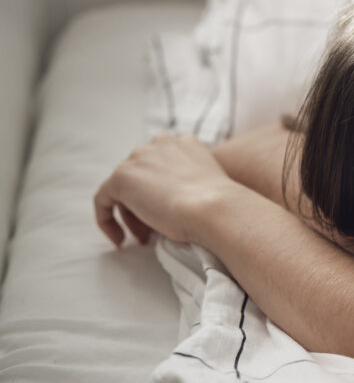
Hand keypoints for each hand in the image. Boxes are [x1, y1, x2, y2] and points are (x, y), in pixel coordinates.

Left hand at [94, 133, 242, 246]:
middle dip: (145, 205)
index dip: (162, 194)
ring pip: (124, 188)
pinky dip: (107, 219)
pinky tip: (119, 239)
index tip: (168, 215)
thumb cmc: (219, 205)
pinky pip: (103, 199)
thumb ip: (193, 185)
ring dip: (132, 214)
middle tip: (154, 231)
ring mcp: (139, 158)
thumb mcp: (209, 186)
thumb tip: (180, 203)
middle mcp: (161, 143)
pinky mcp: (121, 178)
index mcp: (186, 143)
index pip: (163, 167)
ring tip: (143, 239)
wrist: (215, 208)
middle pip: (142, 177)